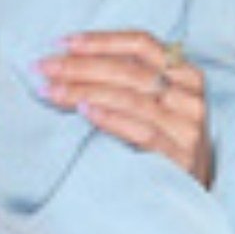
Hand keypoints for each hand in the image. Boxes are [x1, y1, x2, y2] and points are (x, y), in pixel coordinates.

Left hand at [40, 30, 210, 184]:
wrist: (188, 193)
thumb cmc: (161, 141)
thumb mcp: (152, 104)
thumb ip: (126, 80)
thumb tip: (68, 60)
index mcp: (185, 74)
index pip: (141, 44)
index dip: (100, 40)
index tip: (63, 42)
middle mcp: (189, 96)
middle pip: (130, 70)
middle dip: (81, 66)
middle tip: (44, 67)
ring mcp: (188, 127)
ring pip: (131, 98)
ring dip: (85, 91)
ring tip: (52, 91)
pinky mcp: (181, 157)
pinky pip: (143, 131)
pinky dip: (111, 118)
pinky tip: (85, 111)